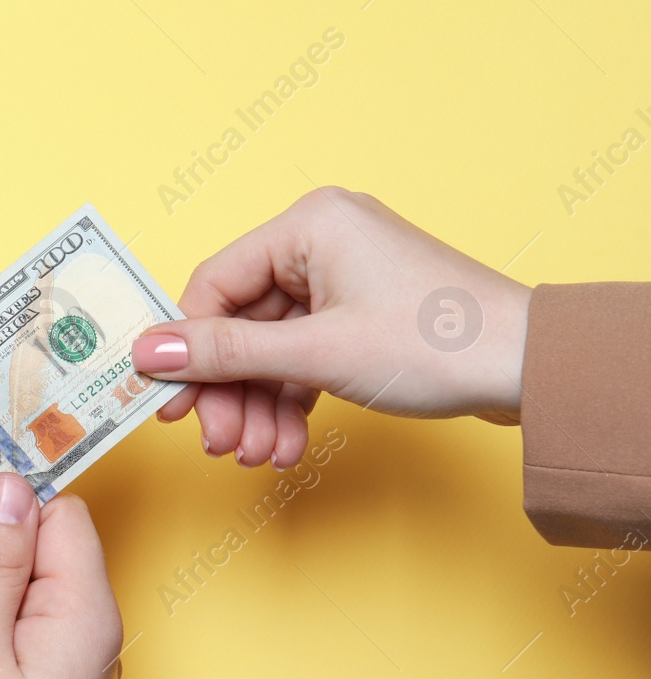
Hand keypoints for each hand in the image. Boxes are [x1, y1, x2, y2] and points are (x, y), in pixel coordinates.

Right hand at [133, 187, 532, 467]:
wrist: (530, 368)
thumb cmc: (436, 342)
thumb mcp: (316, 354)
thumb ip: (225, 354)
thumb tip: (148, 353)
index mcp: (307, 224)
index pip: (214, 286)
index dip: (187, 350)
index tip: (169, 403)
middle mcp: (320, 241)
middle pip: (240, 324)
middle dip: (229, 392)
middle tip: (219, 444)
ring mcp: (342, 278)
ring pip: (270, 348)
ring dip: (259, 407)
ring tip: (260, 454)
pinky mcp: (359, 313)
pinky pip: (302, 356)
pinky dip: (291, 401)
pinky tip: (286, 443)